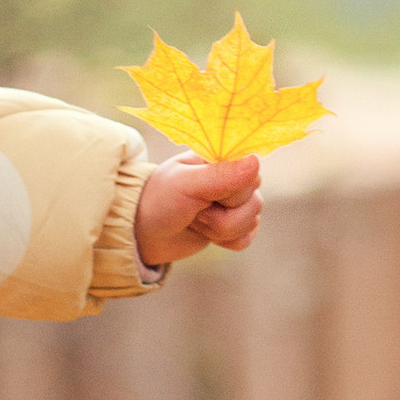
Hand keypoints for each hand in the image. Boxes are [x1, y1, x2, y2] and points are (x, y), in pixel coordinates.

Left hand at [135, 151, 262, 267]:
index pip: (252, 173)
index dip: (232, 191)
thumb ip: (221, 175)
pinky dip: (227, 241)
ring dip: (220, 229)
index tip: (207, 193)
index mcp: (222, 158)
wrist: (143, 232)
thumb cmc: (159, 200)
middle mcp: (233, 177)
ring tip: (196, 219)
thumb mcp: (185, 184)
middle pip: (255, 202)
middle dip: (221, 215)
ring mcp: (235, 202)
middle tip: (194, 208)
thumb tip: (256, 162)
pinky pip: (247, 238)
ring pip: (251, 223)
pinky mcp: (234, 225)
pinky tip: (207, 234)